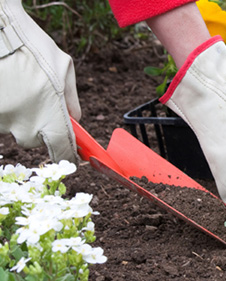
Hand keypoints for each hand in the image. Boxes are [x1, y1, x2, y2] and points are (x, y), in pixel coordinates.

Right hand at [0, 0, 80, 162]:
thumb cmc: (33, 48)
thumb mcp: (64, 69)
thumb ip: (71, 100)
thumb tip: (75, 121)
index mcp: (50, 114)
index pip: (61, 148)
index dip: (66, 154)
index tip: (70, 155)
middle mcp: (25, 124)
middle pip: (34, 140)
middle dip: (39, 127)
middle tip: (37, 103)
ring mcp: (3, 120)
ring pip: (13, 128)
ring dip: (18, 115)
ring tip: (18, 88)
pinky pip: (1, 118)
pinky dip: (5, 108)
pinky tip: (7, 88)